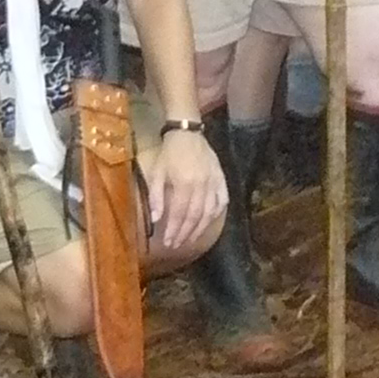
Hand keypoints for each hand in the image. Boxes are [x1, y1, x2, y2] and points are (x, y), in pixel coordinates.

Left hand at [144, 124, 227, 256]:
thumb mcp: (157, 173)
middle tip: (177, 245)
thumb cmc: (169, 153)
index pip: (180, 213)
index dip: (174, 230)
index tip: (168, 242)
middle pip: (195, 216)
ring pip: (209, 211)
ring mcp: (213, 181)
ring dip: (200, 228)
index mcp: (184, 183)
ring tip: (191, 239)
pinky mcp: (221, 177)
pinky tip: (210, 220)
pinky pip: (222, 199)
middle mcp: (201, 185)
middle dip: (185, 233)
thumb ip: (156, 197)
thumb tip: (156, 219)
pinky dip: (217, 212)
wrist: (187, 133)